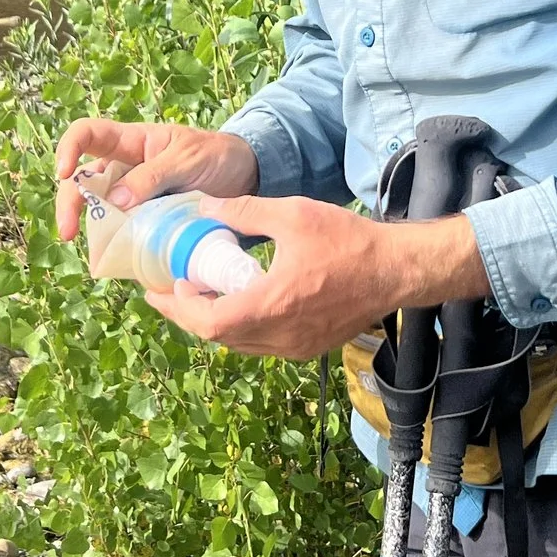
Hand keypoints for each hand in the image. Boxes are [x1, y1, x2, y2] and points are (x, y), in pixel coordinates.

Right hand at [52, 119, 260, 242]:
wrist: (246, 177)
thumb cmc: (215, 155)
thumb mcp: (187, 158)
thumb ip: (153, 175)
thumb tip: (115, 200)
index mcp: (131, 142)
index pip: (86, 134)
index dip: (68, 149)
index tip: (64, 173)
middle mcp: (124, 169)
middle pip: (82, 181)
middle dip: (69, 204)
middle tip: (69, 232)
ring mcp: (133, 198)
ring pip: (99, 212)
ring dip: (92, 231)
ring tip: (97, 253)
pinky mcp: (145, 222)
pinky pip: (123, 234)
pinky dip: (117, 247)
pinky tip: (117, 261)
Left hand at [144, 197, 489, 359]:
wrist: (396, 270)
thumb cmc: (347, 240)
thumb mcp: (291, 213)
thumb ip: (243, 212)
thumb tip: (204, 209)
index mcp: (270, 305)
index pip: (207, 322)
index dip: (177, 308)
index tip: (159, 289)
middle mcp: (280, 335)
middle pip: (218, 337)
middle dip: (189, 315)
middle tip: (172, 291)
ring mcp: (295, 346)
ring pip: (240, 344)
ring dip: (215, 322)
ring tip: (201, 293)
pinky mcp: (309, 347)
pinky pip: (262, 345)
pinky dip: (241, 327)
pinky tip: (240, 301)